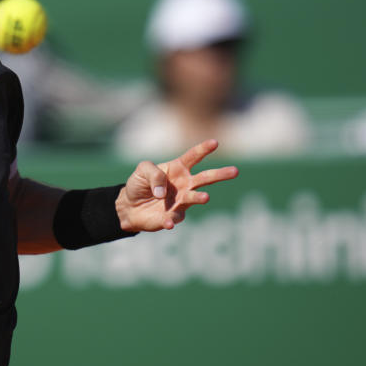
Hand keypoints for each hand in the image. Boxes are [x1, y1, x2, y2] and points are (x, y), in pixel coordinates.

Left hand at [116, 139, 238, 231]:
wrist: (130, 206)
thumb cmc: (139, 184)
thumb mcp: (142, 170)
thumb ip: (153, 174)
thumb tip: (162, 192)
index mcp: (178, 168)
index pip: (193, 157)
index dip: (203, 149)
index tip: (215, 142)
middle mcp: (185, 184)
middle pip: (205, 178)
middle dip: (220, 174)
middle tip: (235, 171)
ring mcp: (181, 201)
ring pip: (195, 198)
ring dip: (200, 198)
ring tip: (205, 198)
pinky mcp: (173, 216)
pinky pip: (175, 218)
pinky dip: (172, 220)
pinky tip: (168, 222)